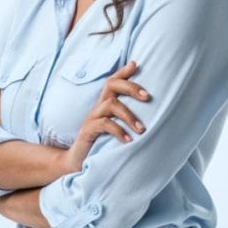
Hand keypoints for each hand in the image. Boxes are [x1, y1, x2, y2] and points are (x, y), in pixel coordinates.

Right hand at [59, 60, 150, 174]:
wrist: (77, 163)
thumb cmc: (100, 145)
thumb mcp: (114, 130)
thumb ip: (126, 120)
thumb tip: (150, 117)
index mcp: (104, 104)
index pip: (112, 81)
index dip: (123, 72)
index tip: (136, 64)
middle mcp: (97, 107)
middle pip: (111, 85)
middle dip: (131, 87)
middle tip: (147, 96)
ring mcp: (91, 118)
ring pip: (110, 104)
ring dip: (129, 115)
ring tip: (141, 130)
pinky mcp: (87, 131)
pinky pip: (104, 124)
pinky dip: (118, 131)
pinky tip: (128, 141)